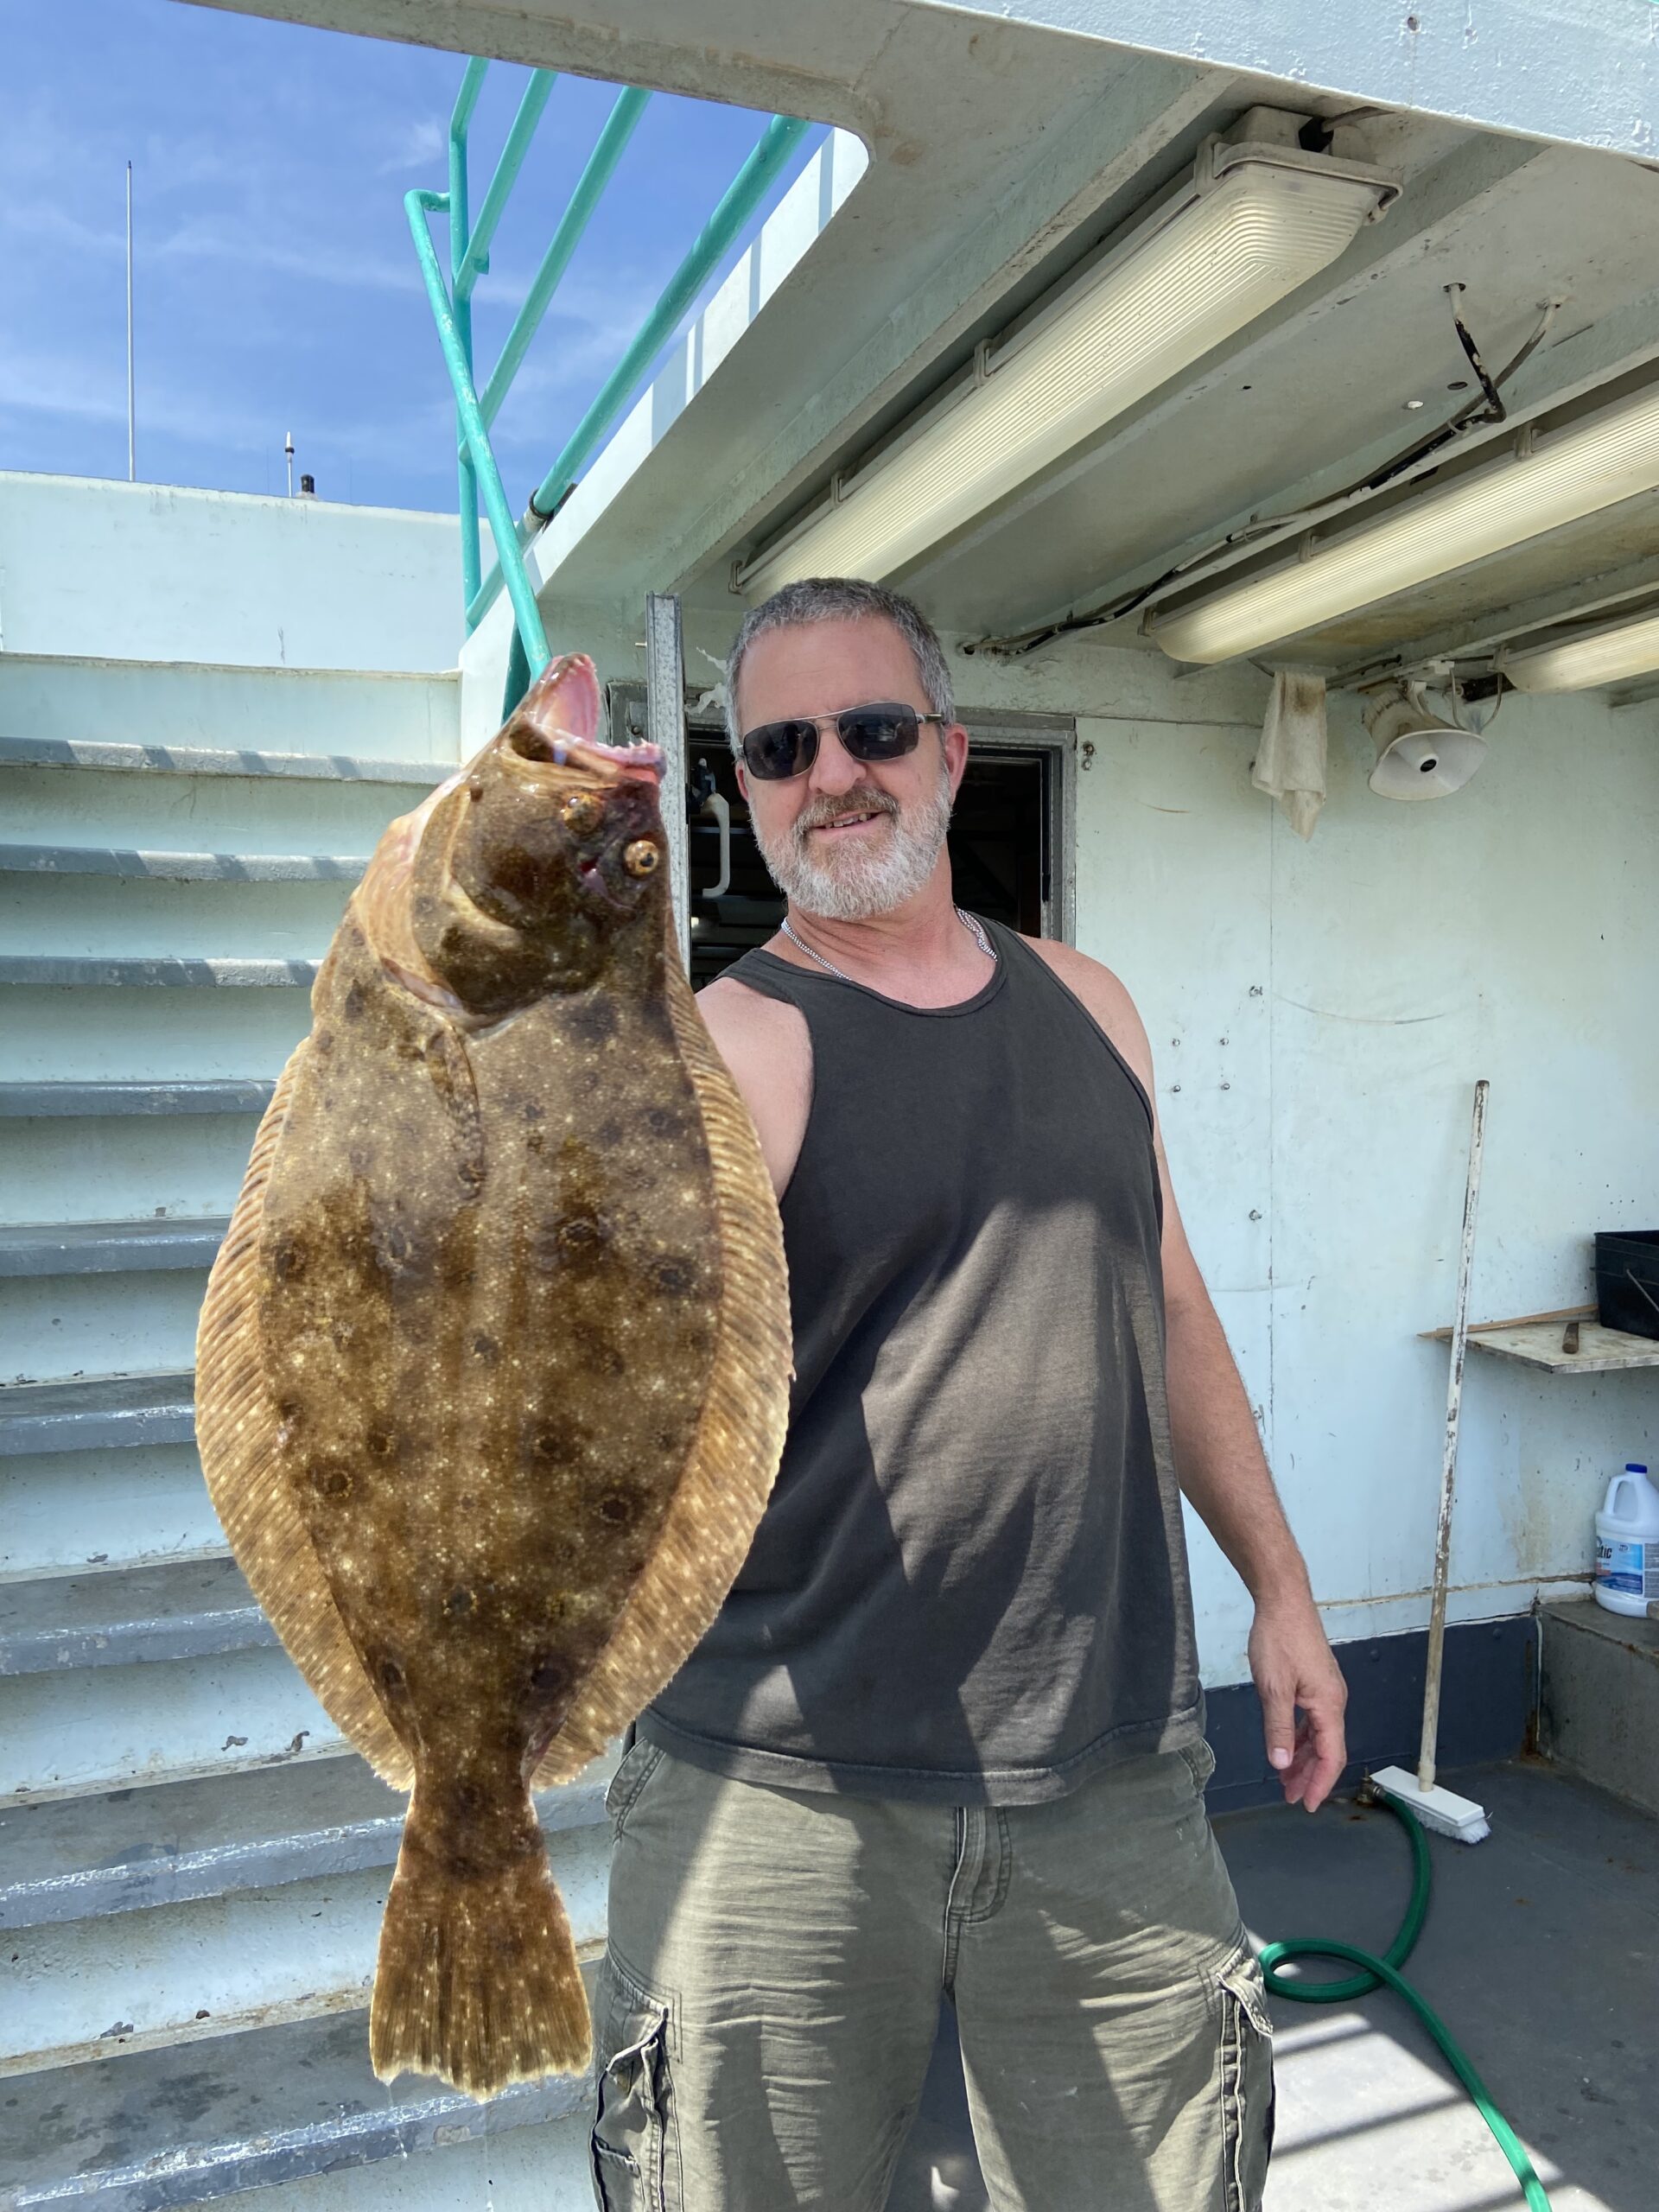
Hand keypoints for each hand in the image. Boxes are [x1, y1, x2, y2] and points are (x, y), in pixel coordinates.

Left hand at [1248, 1589, 1346, 1811]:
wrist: (1284, 1600)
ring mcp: (1324, 1690)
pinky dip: (1298, 1736)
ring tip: (1284, 1777)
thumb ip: (1278, 1728)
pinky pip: (1310, 1719)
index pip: (1331, 1756)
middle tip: (1289, 1796)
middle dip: (1309, 1775)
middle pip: (1326, 1749)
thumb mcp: (1273, 1688)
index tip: (1306, 1804)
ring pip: (1317, 1735)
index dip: (1319, 1783)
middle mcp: (1333, 1700)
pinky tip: (1286, 1745)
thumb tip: (1281, 1765)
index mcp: (1328, 1705)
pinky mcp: (1314, 1681)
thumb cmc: (1279, 1640)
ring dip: (1302, 1757)